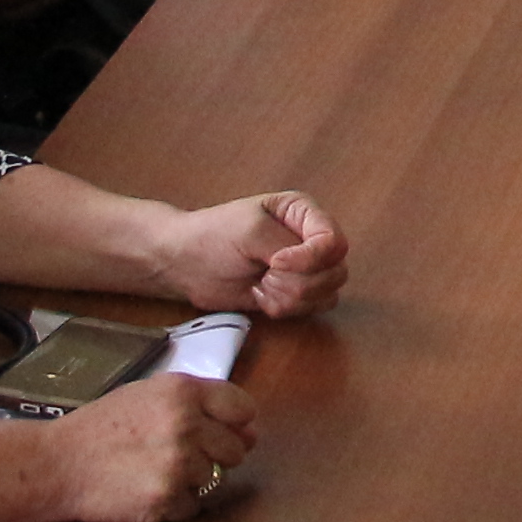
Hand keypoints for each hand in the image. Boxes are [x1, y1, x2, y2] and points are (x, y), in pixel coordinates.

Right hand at [46, 371, 256, 521]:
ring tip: (154, 468)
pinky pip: (194, 505)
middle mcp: (186, 424)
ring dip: (192, 479)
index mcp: (184, 391)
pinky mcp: (167, 498)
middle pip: (237, 449)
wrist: (60, 463)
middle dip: (214, 454)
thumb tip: (251, 431)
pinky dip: (176, 503)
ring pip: (216, 479)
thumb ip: (200, 404)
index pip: (244, 409)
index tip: (218, 430)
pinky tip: (146, 487)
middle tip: (175, 453)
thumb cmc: (104, 426)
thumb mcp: (150, 394)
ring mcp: (178, 464)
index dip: (235, 423)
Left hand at [169, 191, 349, 319]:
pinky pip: (314, 308)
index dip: (310, 259)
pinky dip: (287, 308)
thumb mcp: (250, 230)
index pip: (333, 240)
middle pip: (335, 270)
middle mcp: (310, 239)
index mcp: (303, 213)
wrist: (186, 265)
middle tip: (265, 275)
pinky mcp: (295, 293)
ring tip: (261, 286)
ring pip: (327, 292)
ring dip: (291, 297)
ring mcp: (305, 268)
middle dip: (298, 281)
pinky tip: (261, 297)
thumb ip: (285, 244)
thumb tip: (303, 266)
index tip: (275, 263)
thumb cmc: (213, 237)